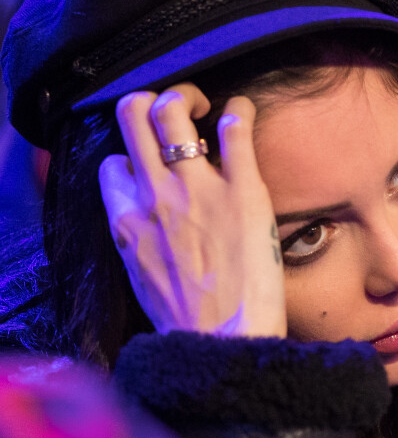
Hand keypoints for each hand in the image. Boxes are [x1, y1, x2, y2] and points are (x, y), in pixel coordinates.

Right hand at [99, 83, 286, 337]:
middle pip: (132, 113)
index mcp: (125, 216)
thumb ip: (133, 232)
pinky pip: (234, 126)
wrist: (224, 342)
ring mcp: (197, 187)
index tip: (153, 167)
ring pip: (172, 108)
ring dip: (189, 95)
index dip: (131, 157)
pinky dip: (239, 111)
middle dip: (152, 100)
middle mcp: (154, 192)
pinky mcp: (242, 188)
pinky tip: (243, 115)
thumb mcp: (137, 272)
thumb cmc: (182, 316)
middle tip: (179, 113)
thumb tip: (138, 208)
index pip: (113, 161)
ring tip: (207, 108)